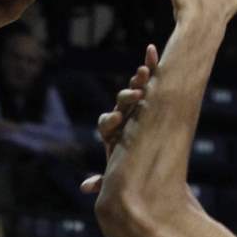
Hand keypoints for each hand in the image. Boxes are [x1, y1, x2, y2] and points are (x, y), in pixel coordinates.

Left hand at [81, 43, 158, 195]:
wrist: (140, 157)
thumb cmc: (126, 168)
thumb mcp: (117, 175)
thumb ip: (103, 181)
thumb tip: (84, 188)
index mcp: (111, 133)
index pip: (106, 123)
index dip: (110, 120)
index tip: (116, 119)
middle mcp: (120, 115)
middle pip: (120, 103)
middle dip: (127, 97)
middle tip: (135, 94)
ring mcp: (132, 105)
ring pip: (134, 88)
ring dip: (139, 79)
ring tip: (145, 71)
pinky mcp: (146, 97)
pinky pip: (148, 79)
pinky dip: (150, 64)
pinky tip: (151, 48)